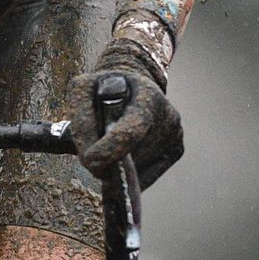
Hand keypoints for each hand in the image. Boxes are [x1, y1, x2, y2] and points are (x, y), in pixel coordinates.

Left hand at [68, 38, 182, 188]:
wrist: (131, 83)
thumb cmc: (103, 88)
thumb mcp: (84, 89)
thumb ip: (82, 120)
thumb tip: (89, 157)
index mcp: (147, 95)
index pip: (132, 130)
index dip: (109, 150)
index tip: (88, 160)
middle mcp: (167, 115)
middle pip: (134, 154)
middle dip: (107, 162)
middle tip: (91, 159)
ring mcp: (175, 134)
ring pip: (139, 169)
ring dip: (117, 169)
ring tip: (106, 149)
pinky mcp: (176, 149)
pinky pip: (147, 176)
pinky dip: (128, 176)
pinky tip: (119, 159)